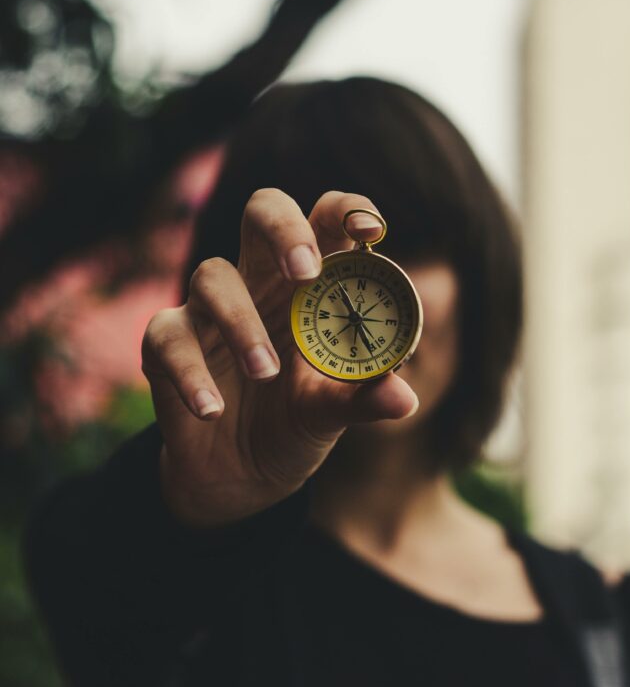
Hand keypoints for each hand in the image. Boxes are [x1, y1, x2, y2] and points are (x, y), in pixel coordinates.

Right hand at [141, 189, 418, 525]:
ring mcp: (209, 308)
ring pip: (212, 275)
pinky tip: (213, 409)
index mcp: (309, 282)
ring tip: (266, 374)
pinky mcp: (168, 344)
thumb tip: (405, 399)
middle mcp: (259, 280)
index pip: (326, 218)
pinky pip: (168, 337)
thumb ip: (365, 398)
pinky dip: (191, 372)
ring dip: (242, 322)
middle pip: (263, 210)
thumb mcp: (334, 412)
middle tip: (304, 273)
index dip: (347, 210)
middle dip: (284, 230)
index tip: (370, 232)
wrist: (241, 477)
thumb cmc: (294, 421)